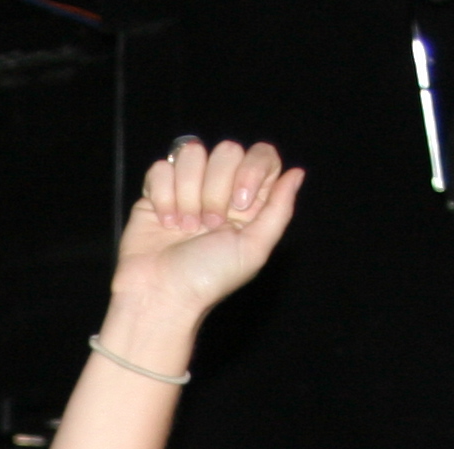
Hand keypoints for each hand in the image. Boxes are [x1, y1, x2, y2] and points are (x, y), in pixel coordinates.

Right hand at [107, 138, 304, 325]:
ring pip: (192, 154)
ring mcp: (189, 188)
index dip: (252, 170)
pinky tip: (166, 222)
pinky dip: (163, 196)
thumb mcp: (255, 249)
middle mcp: (221, 190)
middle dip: (216, 189)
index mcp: (250, 202)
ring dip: (188, 194)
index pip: (262, 155)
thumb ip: (280, 209)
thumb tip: (296, 173)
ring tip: (185, 228)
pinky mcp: (157, 192)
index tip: (240, 204)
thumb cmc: (208, 279)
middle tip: (209, 225)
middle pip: (227, 150)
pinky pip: (162, 168)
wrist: (161, 293)